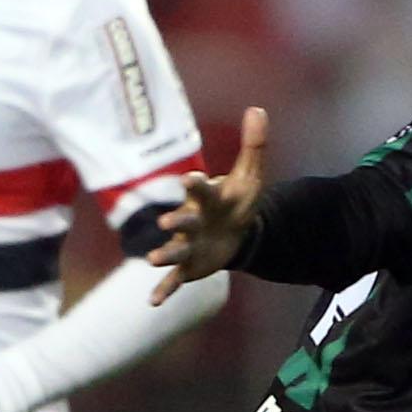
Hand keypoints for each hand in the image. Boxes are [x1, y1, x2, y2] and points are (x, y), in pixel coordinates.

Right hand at [150, 107, 270, 301]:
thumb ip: (253, 145)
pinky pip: (175, 279)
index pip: (201, 190)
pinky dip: (164, 289)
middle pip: (184, 220)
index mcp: (207, 199)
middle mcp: (192, 220)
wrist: (235, 232)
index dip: (197, 185)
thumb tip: (258, 109)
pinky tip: (154, 303)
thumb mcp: (250, 176)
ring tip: (153, 259)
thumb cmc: (236, 201)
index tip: (191, 179)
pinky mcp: (189, 266)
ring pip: (174, 248)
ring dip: (164, 254)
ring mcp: (188, 244)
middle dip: (176, 220)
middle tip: (167, 222)